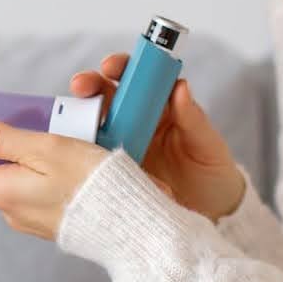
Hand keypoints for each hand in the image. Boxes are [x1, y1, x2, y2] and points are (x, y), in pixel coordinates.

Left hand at [0, 117, 125, 240]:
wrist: (134, 225)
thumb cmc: (92, 184)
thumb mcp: (44, 149)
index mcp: (2, 193)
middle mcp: (12, 212)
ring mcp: (35, 221)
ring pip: (11, 185)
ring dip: (13, 162)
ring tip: (33, 134)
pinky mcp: (57, 222)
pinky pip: (35, 194)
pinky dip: (35, 174)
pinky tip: (58, 158)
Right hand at [71, 53, 246, 221]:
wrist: (209, 215)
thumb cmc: (212, 174)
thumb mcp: (208, 146)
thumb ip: (194, 118)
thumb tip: (180, 87)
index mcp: (159, 108)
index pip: (136, 79)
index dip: (121, 67)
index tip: (111, 66)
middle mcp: (135, 123)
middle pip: (106, 96)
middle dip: (90, 84)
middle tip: (82, 85)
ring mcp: (120, 147)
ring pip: (92, 124)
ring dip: (78, 116)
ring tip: (70, 118)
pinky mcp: (112, 172)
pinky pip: (91, 157)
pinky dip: (78, 151)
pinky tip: (70, 151)